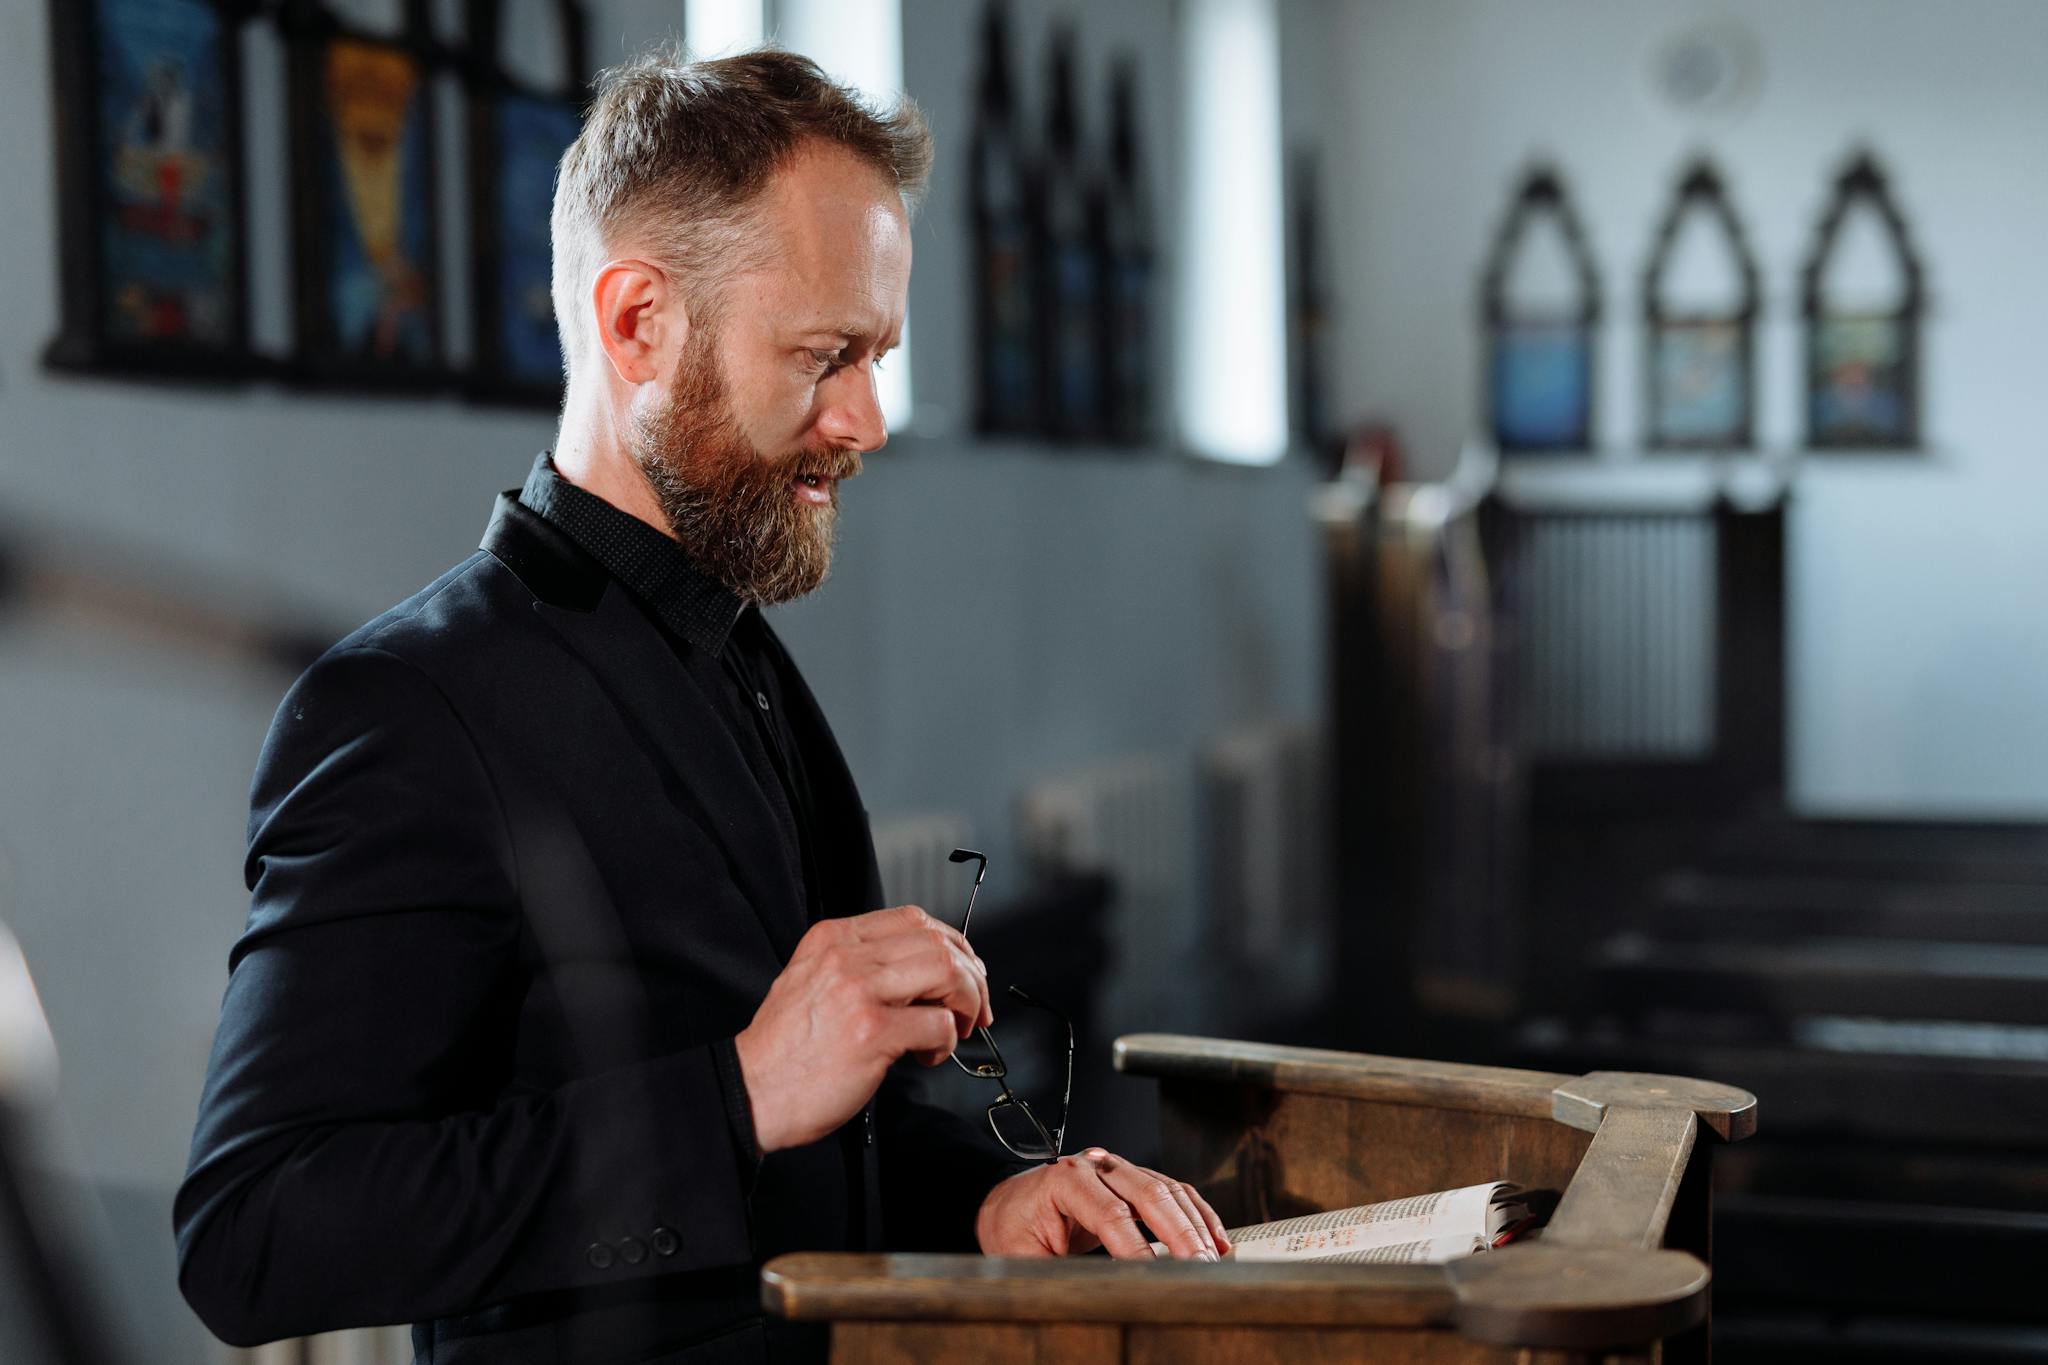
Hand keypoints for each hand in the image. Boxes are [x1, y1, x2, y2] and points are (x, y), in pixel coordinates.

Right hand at [734, 905, 991, 1151]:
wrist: (750, 1091)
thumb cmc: (784, 1048)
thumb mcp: (810, 981)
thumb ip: (858, 965)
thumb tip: (922, 972)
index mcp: (832, 938)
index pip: (913, 919)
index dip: (951, 944)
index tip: (963, 970)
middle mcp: (845, 957)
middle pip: (937, 942)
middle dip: (970, 975)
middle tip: (973, 1006)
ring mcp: (858, 992)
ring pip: (946, 972)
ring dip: (966, 1002)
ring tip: (956, 1028)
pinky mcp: (871, 1033)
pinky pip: (937, 1023)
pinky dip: (946, 1041)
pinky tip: (927, 1055)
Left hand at [974, 1148, 1231, 1260]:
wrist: (1010, 1205)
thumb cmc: (1013, 1230)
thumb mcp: (1020, 1257)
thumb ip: (1054, 1272)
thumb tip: (1092, 1295)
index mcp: (1064, 1179)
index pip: (1110, 1214)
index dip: (1137, 1249)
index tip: (1157, 1279)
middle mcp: (1095, 1165)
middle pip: (1149, 1193)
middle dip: (1179, 1234)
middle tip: (1198, 1269)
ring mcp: (1118, 1169)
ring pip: (1168, 1190)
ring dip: (1195, 1226)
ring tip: (1211, 1261)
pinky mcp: (1134, 1179)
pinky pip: (1175, 1192)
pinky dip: (1199, 1216)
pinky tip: (1215, 1241)